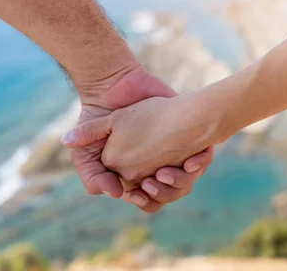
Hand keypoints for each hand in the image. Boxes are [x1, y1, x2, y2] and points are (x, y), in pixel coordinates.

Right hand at [69, 66, 213, 211]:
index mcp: (135, 175)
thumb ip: (92, 176)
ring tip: (165, 172)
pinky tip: (190, 161)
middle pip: (170, 194)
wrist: (113, 87)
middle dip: (165, 192)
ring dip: (180, 181)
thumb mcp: (85, 151)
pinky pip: (201, 161)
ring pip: (186, 182)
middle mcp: (156, 166)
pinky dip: (198, 164)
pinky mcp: (186, 137)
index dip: (145, 200)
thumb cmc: (97, 120)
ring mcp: (172, 153)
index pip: (148, 200)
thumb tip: (115, 194)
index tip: (138, 192)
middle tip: (152, 180)